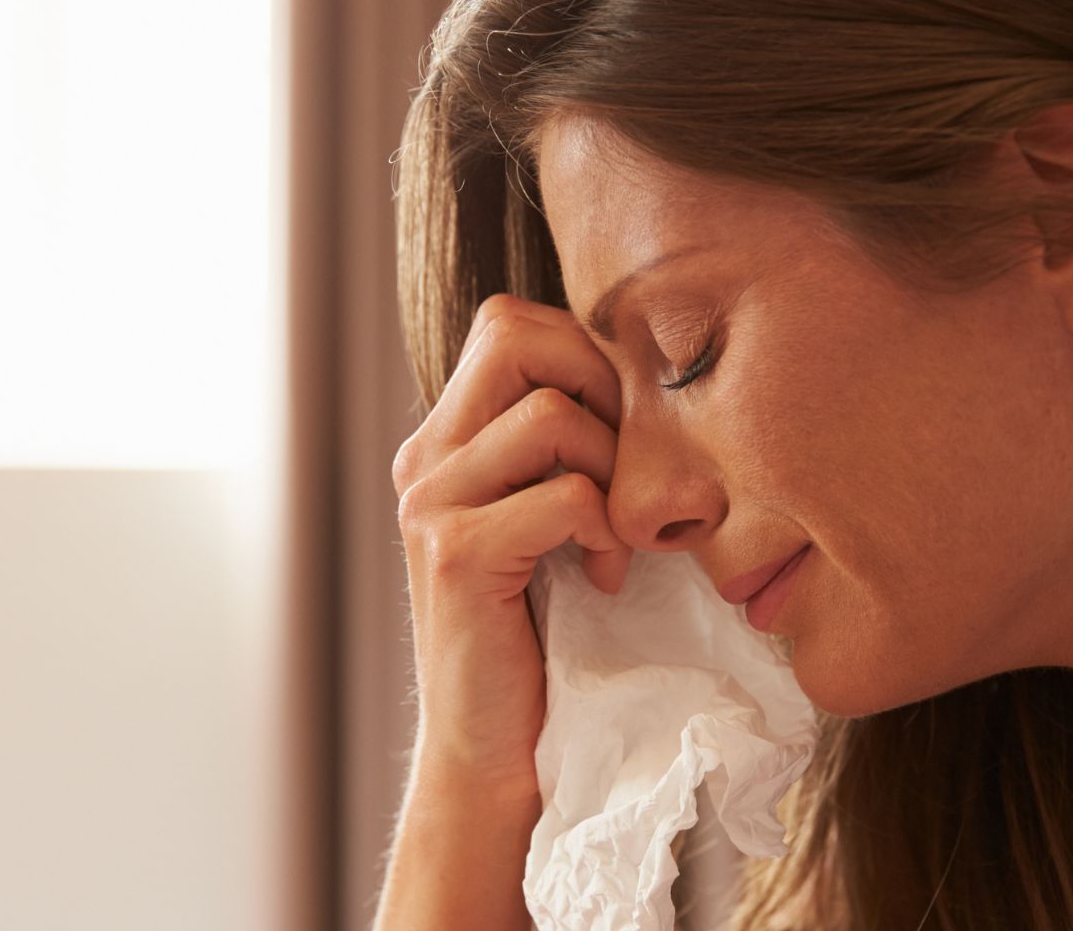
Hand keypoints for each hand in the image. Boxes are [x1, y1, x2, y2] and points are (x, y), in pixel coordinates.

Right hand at [390, 292, 631, 788]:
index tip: (619, 431)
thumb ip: (566, 449)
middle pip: (513, 332)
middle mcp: (425, 458)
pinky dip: (604, 531)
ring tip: (614, 533)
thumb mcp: (552, 520)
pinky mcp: (456, 555)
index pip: (508, 322)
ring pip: (548, 412)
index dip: (581, 351)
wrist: (494, 750)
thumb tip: (647, 380)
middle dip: (597, 384)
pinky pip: (564, 494)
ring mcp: (432, 504)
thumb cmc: (543, 635)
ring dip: (610, 469)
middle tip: (624, 466)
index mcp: (446, 440)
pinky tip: (602, 577)